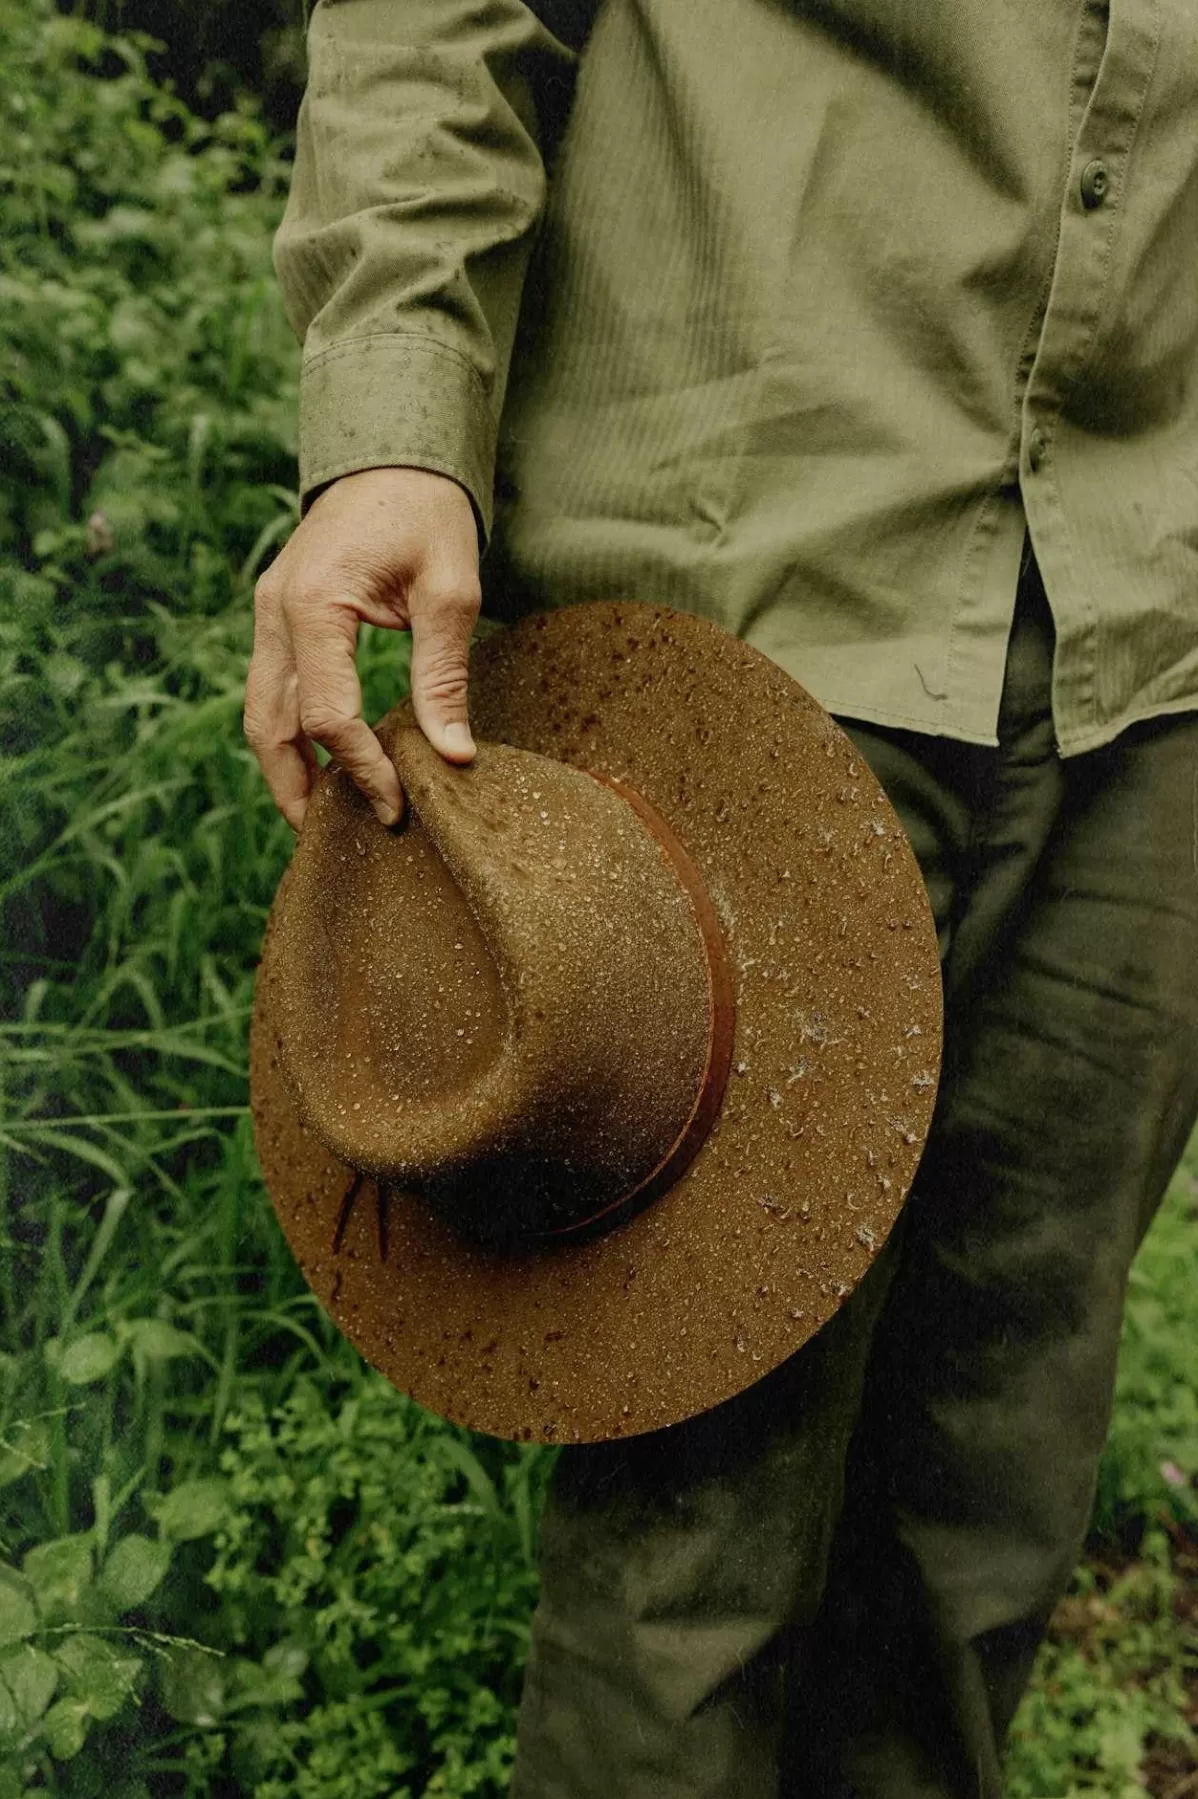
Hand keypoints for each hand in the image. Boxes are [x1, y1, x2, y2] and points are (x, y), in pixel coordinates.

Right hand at [244, 466, 480, 830]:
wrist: (394, 455)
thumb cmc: (427, 515)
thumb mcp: (450, 593)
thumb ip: (444, 676)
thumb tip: (454, 757)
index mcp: (314, 604)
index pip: (325, 715)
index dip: (360, 769)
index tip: (398, 805)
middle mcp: (275, 612)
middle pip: (268, 725)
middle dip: (298, 789)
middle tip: (338, 838)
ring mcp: (268, 613)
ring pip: (258, 712)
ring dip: (286, 768)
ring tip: (326, 816)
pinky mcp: (277, 615)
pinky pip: (271, 687)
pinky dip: (291, 733)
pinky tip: (325, 764)